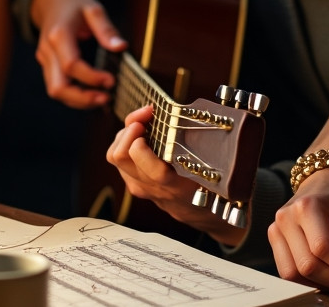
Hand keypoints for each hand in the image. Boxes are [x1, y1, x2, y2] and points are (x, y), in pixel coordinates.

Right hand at [30, 0, 126, 107]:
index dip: (91, 77)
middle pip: (58, 86)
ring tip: (102, 99)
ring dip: (78, 100)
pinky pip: (57, 86)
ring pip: (55, 91)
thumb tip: (121, 47)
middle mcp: (47, 50)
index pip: (71, 65)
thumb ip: (106, 29)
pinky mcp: (47, 65)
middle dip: (82, 98)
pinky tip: (91, 95)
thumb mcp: (93, 8)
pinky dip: (73, 95)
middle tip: (106, 98)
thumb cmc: (73, 3)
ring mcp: (45, 59)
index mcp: (58, 35)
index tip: (111, 81)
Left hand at [107, 106, 245, 245]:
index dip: (143, 148)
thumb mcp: (213, 167)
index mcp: (177, 185)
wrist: (202, 213)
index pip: (153, 171)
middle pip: (121, 157)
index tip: (148, 126)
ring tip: (141, 122)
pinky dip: (124, 141)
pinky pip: (118, 159)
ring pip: (114, 156)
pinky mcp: (134, 183)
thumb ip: (203, 145)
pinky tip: (139, 133)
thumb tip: (188, 115)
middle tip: (145, 116)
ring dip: (124, 133)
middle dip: (128, 129)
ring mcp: (141, 186)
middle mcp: (154, 187)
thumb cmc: (210, 185)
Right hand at [268, 168, 328, 294]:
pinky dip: (310, 281)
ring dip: (324, 285)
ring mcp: (276, 230)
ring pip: (295, 275)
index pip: (323, 248)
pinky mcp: (274, 241)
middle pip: (308, 266)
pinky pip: (288, 273)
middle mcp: (286, 218)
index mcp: (307, 206)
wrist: (322, 183)